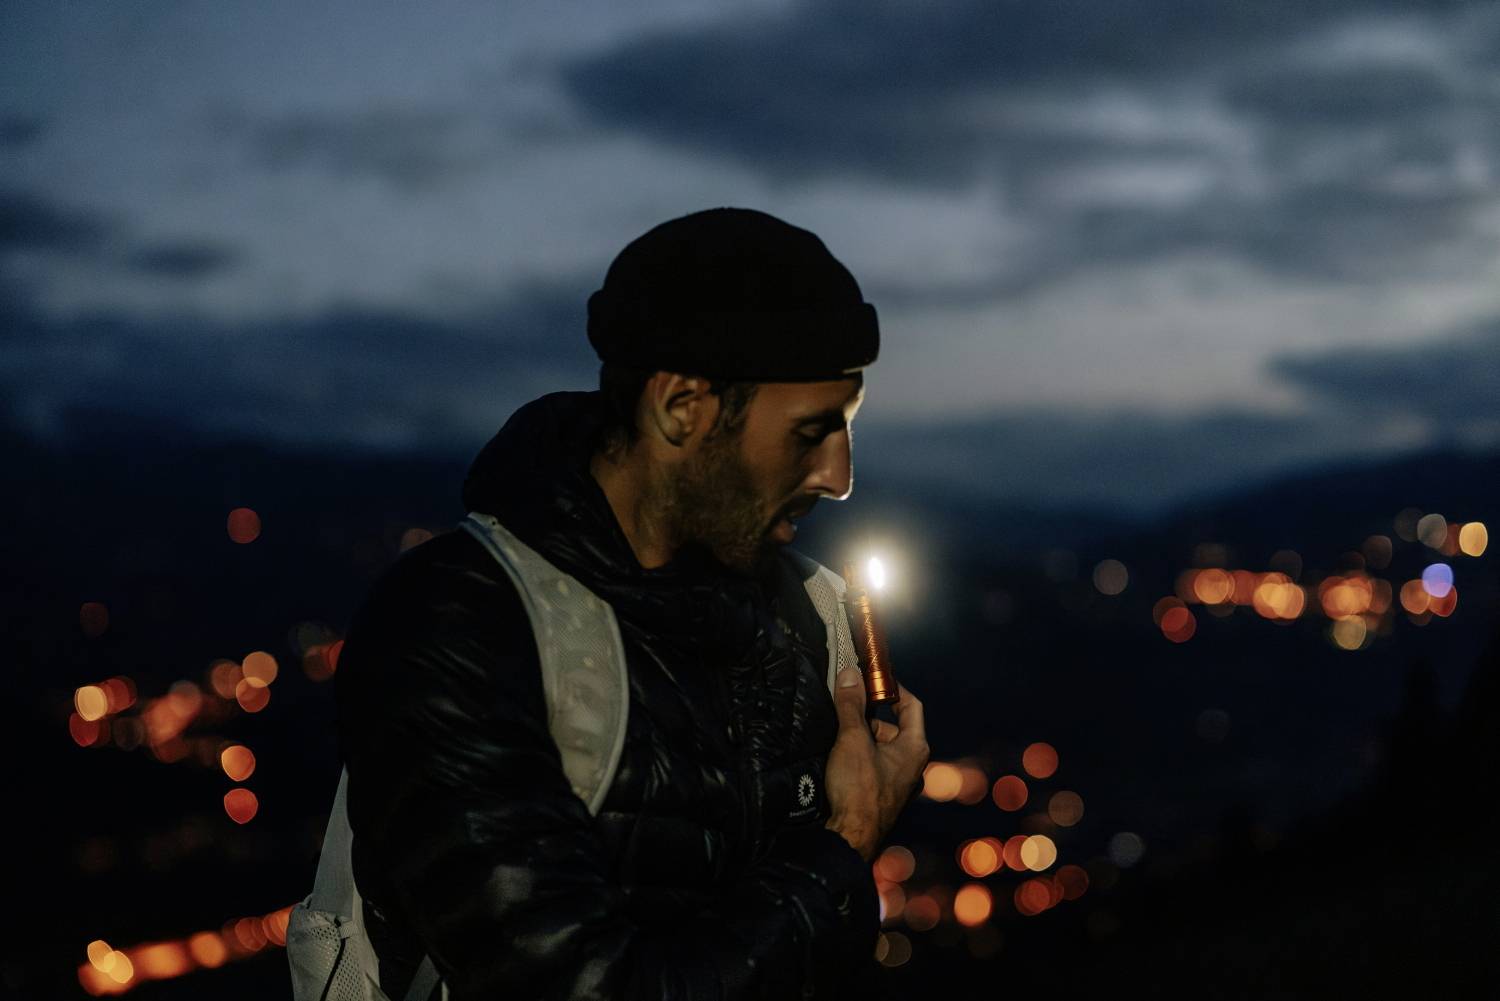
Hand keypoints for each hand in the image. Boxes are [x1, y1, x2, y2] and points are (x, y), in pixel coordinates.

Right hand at [822, 667, 928, 862]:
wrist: (850, 838)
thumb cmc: (859, 789)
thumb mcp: (853, 739)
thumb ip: (851, 705)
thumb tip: (850, 675)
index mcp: (914, 748)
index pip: (911, 706)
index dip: (893, 688)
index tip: (873, 678)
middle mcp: (912, 766)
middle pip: (892, 727)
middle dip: (867, 715)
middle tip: (844, 707)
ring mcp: (898, 783)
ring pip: (880, 747)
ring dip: (860, 737)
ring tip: (837, 733)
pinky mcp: (882, 796)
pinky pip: (873, 765)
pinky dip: (858, 755)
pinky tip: (839, 757)